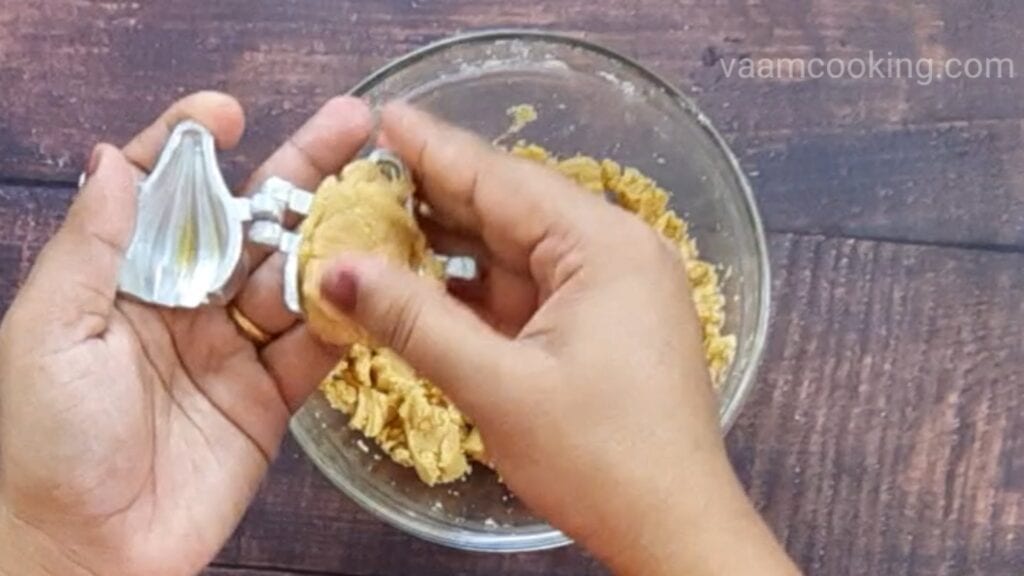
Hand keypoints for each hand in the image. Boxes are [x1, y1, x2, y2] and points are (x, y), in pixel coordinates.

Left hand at [0, 92, 370, 575]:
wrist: (84, 554)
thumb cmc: (44, 441)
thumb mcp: (49, 334)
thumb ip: (92, 248)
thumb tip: (115, 159)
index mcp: (126, 278)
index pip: (165, 193)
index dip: (195, 145)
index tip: (229, 112)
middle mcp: (186, 302)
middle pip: (251, 222)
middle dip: (300, 170)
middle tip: (354, 125)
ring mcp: (233, 347)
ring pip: (294, 277)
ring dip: (336, 238)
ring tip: (383, 200)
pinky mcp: (270, 396)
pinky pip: (316, 346)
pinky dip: (347, 316)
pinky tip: (379, 282)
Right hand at [320, 104, 799, 574]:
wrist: (673, 529)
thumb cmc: (600, 459)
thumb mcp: (498, 387)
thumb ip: (416, 322)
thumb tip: (338, 270)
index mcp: (603, 247)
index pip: (503, 180)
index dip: (435, 149)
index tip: (381, 117)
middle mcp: (612, 253)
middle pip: (509, 208)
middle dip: (435, 194)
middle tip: (363, 171)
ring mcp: (608, 290)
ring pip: (514, 250)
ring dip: (450, 243)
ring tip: (376, 220)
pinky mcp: (598, 325)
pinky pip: (525, 289)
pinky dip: (474, 288)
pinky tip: (423, 280)